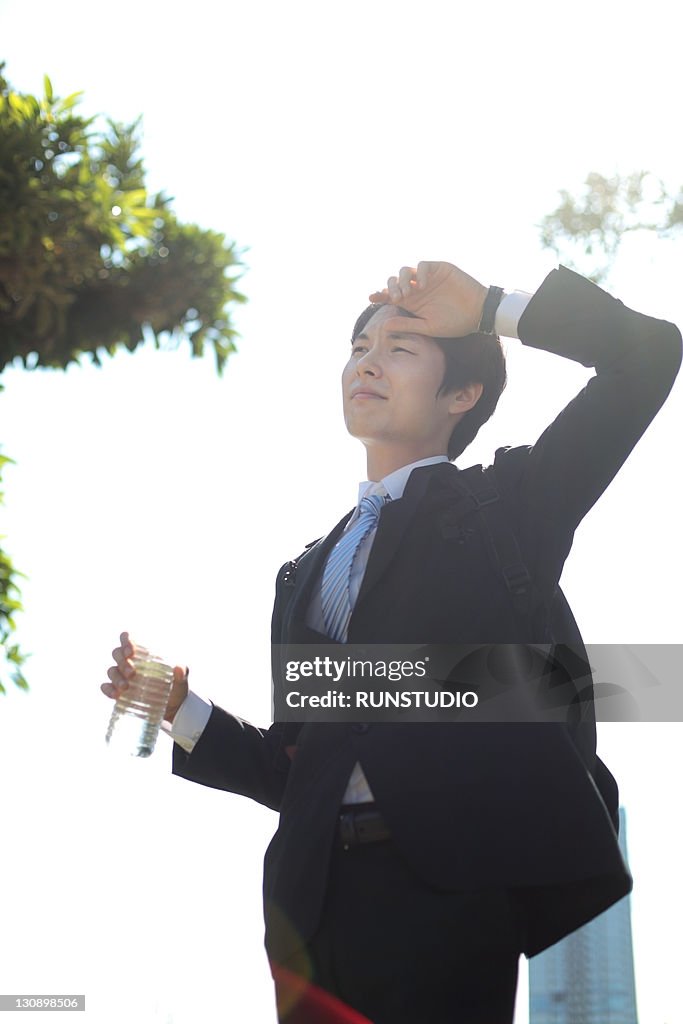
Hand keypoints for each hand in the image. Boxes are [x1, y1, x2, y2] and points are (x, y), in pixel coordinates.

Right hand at [101, 631, 188, 724]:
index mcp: (143, 653)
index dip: (125, 641)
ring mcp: (122, 676)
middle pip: (117, 654)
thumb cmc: (176, 687)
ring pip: (112, 670)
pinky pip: (106, 687)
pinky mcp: (118, 691)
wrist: (173, 708)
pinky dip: (108, 690)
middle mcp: (130, 662)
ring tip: (125, 687)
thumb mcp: (181, 680)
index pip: (127, 639)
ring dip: (116, 677)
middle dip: (122, 662)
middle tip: (132, 674)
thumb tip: (178, 668)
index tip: (131, 651)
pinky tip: (115, 695)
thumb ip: (182, 672)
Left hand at [368, 261, 487, 338]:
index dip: (380, 295)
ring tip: (408, 293)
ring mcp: (428, 278)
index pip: (391, 296)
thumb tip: (384, 326)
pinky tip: (422, 285)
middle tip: (396, 298)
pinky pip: (422, 266)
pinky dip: (419, 273)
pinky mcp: (439, 269)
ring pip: (405, 271)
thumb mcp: (428, 327)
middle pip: (395, 281)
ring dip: (402, 280)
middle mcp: (418, 289)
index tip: (371, 297)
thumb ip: (407, 325)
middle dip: (391, 287)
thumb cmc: (455, 323)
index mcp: (413, 303)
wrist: (478, 313)